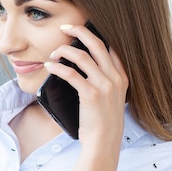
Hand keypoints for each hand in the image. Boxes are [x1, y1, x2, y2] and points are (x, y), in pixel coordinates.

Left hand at [46, 23, 128, 170]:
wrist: (104, 142)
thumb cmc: (102, 122)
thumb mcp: (111, 98)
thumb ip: (103, 81)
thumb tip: (84, 67)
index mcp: (122, 76)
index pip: (110, 46)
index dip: (94, 34)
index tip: (79, 30)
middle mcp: (115, 77)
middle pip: (97, 43)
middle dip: (79, 31)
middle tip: (64, 28)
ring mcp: (104, 85)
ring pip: (82, 56)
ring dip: (63, 51)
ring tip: (53, 54)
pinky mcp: (91, 94)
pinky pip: (71, 74)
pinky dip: (58, 67)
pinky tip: (50, 67)